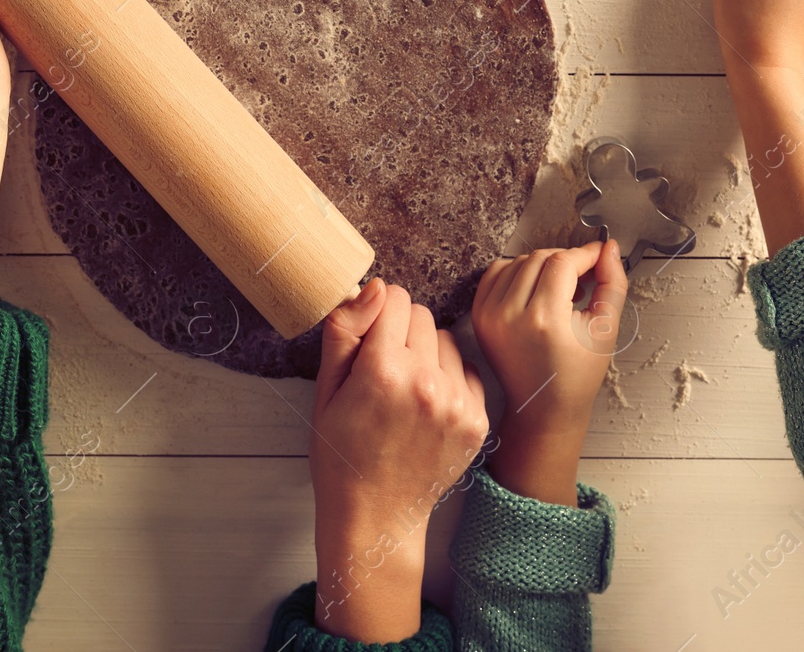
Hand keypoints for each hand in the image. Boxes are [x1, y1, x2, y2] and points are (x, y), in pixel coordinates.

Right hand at [310, 280, 488, 641]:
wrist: (376, 517)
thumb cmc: (340, 454)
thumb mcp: (325, 391)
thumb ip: (345, 332)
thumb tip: (375, 287)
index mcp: (383, 371)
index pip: (394, 299)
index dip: (376, 314)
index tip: (367, 339)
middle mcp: (426, 382)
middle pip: (422, 314)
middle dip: (401, 330)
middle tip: (383, 367)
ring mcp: (457, 403)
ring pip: (447, 339)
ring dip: (427, 352)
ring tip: (405, 388)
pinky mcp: (477, 419)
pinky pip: (468, 369)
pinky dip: (449, 378)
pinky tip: (426, 405)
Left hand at [472, 241, 626, 505]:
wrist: (542, 406)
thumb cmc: (575, 376)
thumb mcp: (605, 330)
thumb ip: (612, 284)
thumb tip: (610, 249)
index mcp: (544, 319)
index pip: (564, 262)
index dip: (585, 254)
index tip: (598, 255)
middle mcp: (510, 314)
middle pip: (541, 257)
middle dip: (567, 260)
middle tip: (584, 276)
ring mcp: (490, 314)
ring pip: (519, 261)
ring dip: (544, 264)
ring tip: (561, 287)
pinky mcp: (479, 315)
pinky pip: (497, 271)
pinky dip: (518, 271)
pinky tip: (536, 288)